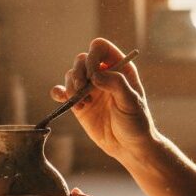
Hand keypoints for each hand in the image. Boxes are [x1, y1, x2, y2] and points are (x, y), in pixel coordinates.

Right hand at [51, 38, 157, 161]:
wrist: (129, 147)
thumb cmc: (136, 123)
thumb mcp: (131, 102)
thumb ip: (116, 84)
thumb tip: (96, 74)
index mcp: (119, 68)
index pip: (100, 48)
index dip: (93, 57)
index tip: (93, 75)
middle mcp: (103, 74)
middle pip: (82, 59)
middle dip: (79, 73)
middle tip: (83, 90)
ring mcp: (90, 88)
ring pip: (71, 74)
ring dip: (72, 87)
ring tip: (83, 104)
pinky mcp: (79, 103)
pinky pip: (63, 90)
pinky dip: (59, 92)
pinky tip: (63, 98)